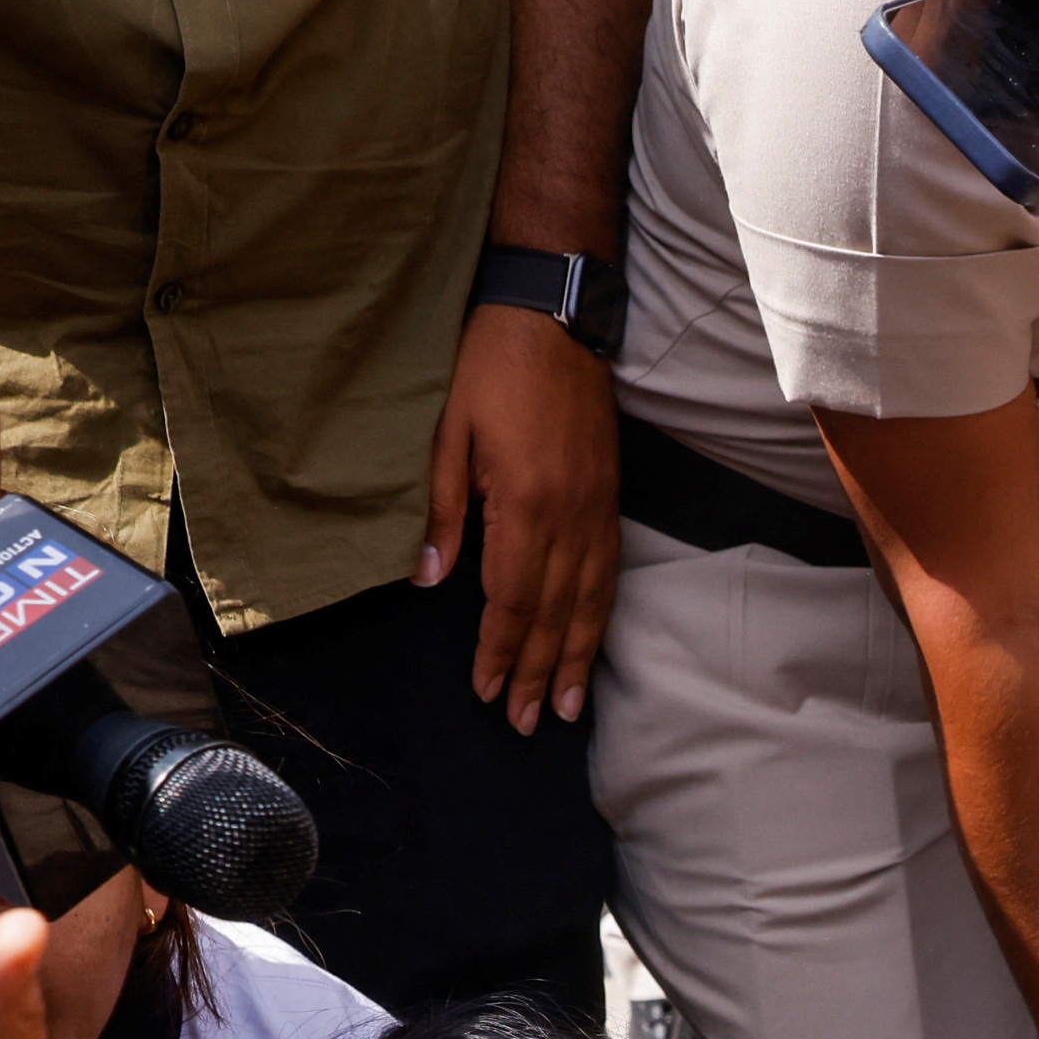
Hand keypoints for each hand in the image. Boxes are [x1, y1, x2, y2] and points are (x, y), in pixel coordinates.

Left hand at [429, 307, 622, 732]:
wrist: (553, 314)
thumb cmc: (489, 367)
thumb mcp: (447, 434)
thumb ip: (443, 512)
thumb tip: (429, 580)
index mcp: (524, 505)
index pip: (510, 600)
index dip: (500, 651)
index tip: (490, 692)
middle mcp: (569, 517)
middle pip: (554, 614)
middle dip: (539, 673)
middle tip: (529, 723)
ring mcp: (596, 509)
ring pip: (590, 602)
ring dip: (578, 659)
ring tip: (569, 706)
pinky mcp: (609, 497)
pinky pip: (609, 573)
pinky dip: (601, 616)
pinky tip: (593, 642)